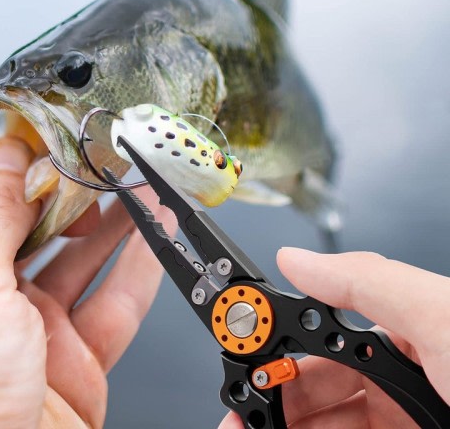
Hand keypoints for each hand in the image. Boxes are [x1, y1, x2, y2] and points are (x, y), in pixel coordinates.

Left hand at [0, 138, 175, 428]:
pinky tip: (155, 235)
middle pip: (30, 225)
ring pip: (78, 260)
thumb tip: (5, 153)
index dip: (9, 163)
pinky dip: (139, 267)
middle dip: (69, 192)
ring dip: (112, 223)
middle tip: (102, 160)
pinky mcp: (71, 359)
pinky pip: (112, 302)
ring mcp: (26, 329)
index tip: (47, 136)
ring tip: (138, 186)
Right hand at [219, 248, 449, 428]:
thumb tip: (294, 260)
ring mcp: (404, 424)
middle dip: (271, 399)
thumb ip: (367, 282)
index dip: (280, 350)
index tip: (246, 363)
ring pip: (324, 425)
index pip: (324, 339)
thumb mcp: (440, 316)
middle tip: (242, 411)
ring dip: (277, 427)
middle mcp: (402, 383)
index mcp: (405, 335)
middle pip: (316, 390)